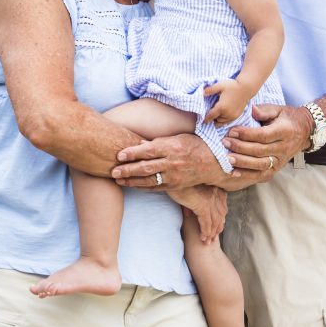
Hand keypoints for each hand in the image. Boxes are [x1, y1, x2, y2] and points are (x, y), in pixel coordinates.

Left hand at [112, 134, 228, 188]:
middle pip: (146, 167)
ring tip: (118, 180)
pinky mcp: (175, 186)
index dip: (132, 153)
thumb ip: (159, 142)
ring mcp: (174, 176)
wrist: (212, 163)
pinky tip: (132, 185)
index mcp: (172, 147)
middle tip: (113, 171)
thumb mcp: (178, 138)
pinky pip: (156, 188)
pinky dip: (143, 187)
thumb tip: (139, 144)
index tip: (119, 155)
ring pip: (149, 180)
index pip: (148, 151)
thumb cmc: (193, 146)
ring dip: (131, 181)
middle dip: (128, 170)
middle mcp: (172, 163)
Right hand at [169, 185, 227, 242]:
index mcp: (214, 187)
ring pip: (214, 221)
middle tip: (213, 238)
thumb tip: (189, 214)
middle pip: (220, 215)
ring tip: (207, 241)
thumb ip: (192, 201)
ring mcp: (210, 199)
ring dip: (211, 233)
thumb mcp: (188, 190)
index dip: (220, 219)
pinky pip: (206, 223)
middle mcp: (215, 193)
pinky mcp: (203, 205)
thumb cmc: (177, 181)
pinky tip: (202, 238)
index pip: (222, 206)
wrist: (174, 174)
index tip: (217, 228)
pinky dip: (205, 232)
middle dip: (217, 228)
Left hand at [203, 79, 250, 124]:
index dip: (205, 119)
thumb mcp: (219, 85)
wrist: (246, 88)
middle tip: (209, 113)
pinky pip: (227, 122)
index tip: (202, 119)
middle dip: (212, 119)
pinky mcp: (237, 116)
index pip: (210, 117)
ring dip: (218, 119)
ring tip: (216, 113)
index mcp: (221, 107)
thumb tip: (201, 93)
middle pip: (215, 121)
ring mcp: (233, 116)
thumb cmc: (232, 86)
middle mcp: (227, 114)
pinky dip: (223, 119)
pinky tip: (223, 113)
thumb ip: (209, 90)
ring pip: (221, 123)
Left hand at [222, 103, 311, 178]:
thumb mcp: (278, 109)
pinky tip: (234, 172)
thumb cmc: (288, 118)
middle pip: (260, 151)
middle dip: (240, 148)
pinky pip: (262, 175)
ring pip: (260, 165)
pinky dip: (247, 175)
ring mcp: (281, 161)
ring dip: (242, 163)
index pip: (263, 135)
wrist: (305, 131)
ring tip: (228, 158)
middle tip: (225, 143)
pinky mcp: (277, 169)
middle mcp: (284, 148)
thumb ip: (264, 110)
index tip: (232, 131)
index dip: (246, 134)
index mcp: (284, 131)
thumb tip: (251, 110)